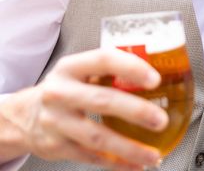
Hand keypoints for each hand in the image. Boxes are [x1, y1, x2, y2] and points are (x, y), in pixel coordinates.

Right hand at [0, 48, 167, 169]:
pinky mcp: (56, 147)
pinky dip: (116, 163)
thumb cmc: (67, 89)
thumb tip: (160, 74)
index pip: (103, 60)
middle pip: (102, 101)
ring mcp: (56, 122)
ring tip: (153, 155)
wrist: (25, 115)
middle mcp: (60, 92)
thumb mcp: (81, 71)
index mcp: (71, 67)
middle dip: (136, 112)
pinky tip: (136, 165)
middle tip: (161, 120)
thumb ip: (112, 71)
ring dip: (129, 148)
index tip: (155, 80)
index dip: (131, 68)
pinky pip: (91, 157)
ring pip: (97, 137)